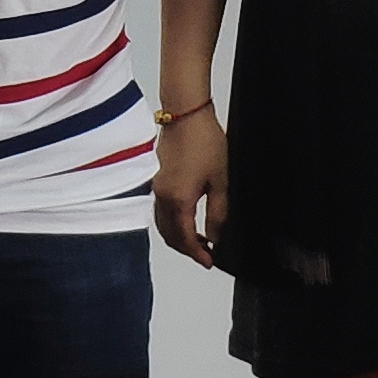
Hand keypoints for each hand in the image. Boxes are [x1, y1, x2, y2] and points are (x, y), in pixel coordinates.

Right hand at [150, 105, 227, 268]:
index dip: (196, 254)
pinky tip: (187, 220)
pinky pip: (160, 211)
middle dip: (186, 249)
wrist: (186, 116)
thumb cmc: (204, 142)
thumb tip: (214, 236)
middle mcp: (163, 197)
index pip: (184, 239)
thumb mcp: (220, 181)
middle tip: (205, 255)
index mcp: (178, 200)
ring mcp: (157, 188)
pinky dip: (172, 223)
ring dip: (178, 237)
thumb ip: (217, 213)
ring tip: (199, 240)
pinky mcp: (157, 179)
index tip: (208, 261)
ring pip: (163, 225)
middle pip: (170, 236)